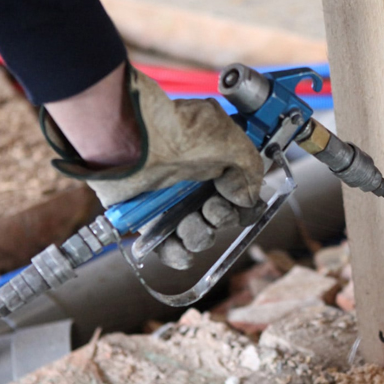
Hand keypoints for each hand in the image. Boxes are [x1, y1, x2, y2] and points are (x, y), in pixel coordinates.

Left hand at [42, 62, 263, 268]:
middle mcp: (193, 183)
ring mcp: (170, 201)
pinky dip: (176, 253)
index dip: (242, 206)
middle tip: (210, 209)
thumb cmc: (179, 130)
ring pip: (196, 235)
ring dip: (199, 235)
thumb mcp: (231, 141)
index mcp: (215, 163)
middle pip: (219, 218)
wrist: (134, 139)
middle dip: (220, 218)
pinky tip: (180, 248)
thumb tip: (247, 198)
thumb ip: (250, 171)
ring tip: (188, 222)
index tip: (240, 204)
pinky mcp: (146, 217)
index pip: (239, 196)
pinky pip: (167, 246)